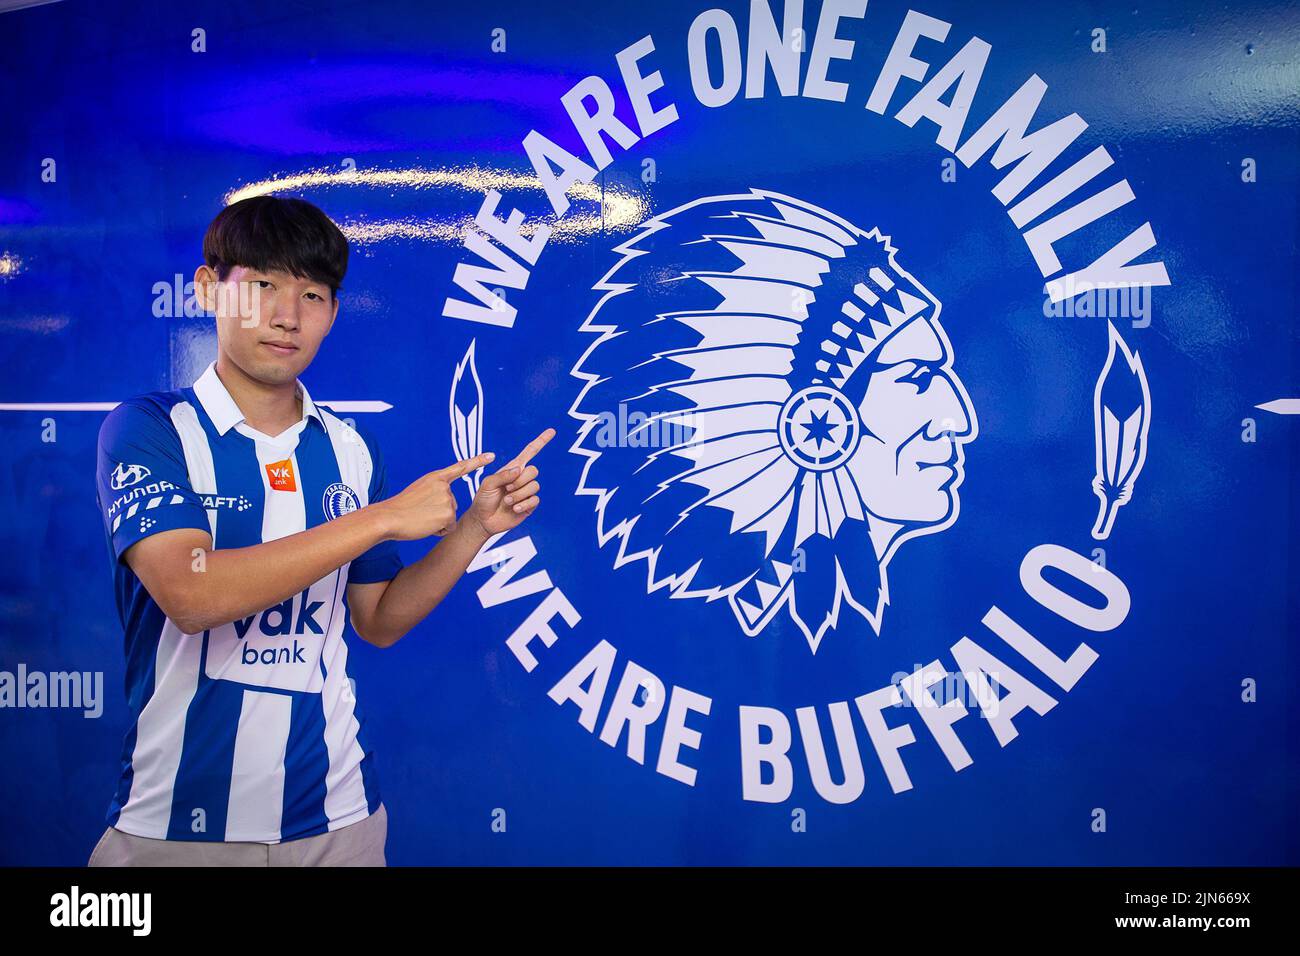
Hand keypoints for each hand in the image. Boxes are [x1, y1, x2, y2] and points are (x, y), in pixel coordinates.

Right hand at [378, 451, 496, 540]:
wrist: (389, 518)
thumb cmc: (401, 508)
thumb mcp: (418, 490)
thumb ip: (434, 491)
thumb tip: (447, 502)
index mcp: (436, 478)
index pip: (460, 467)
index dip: (477, 461)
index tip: (492, 456)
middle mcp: (444, 486)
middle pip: (451, 505)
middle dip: (439, 513)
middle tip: (421, 512)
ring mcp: (447, 499)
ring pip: (450, 517)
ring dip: (438, 522)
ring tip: (421, 518)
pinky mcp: (448, 514)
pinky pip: (450, 528)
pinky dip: (439, 531)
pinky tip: (426, 526)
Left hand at [460, 427, 555, 539]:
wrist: (483, 520)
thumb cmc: (483, 500)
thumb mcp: (487, 484)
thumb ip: (502, 475)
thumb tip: (519, 470)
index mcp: (512, 469)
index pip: (529, 452)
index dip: (540, 441)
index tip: (551, 431)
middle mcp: (522, 478)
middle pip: (534, 470)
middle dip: (520, 480)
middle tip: (507, 489)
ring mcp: (526, 492)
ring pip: (535, 486)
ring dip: (519, 494)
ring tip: (507, 502)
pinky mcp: (530, 505)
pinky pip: (535, 500)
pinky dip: (524, 504)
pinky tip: (515, 509)